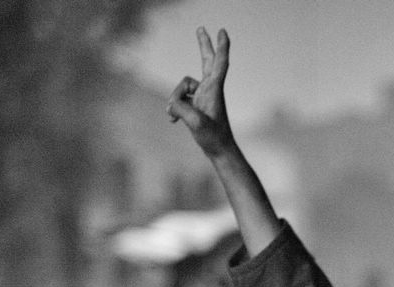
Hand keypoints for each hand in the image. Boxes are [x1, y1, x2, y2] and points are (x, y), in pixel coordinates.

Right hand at [167, 27, 234, 156]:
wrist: (219, 151)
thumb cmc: (213, 138)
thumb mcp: (195, 123)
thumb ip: (180, 108)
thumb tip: (171, 104)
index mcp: (214, 89)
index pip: (220, 63)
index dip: (221, 46)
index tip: (222, 31)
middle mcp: (210, 89)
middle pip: (207, 61)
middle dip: (203, 45)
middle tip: (201, 28)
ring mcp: (203, 96)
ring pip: (183, 87)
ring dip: (175, 100)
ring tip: (174, 117)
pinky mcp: (198, 104)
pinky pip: (180, 99)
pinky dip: (175, 108)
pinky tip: (173, 120)